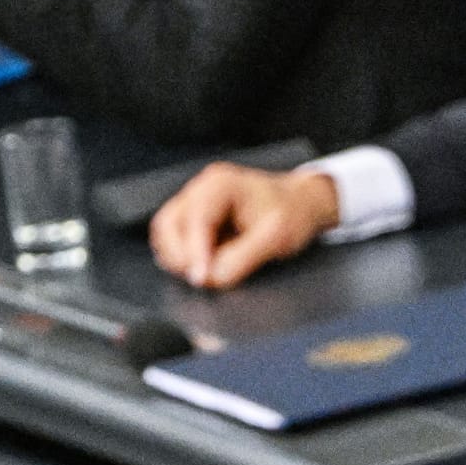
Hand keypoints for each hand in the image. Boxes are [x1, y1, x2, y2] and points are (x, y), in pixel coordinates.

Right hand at [150, 164, 340, 288]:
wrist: (300, 205)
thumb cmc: (291, 213)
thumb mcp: (276, 238)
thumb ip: (242, 259)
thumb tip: (211, 278)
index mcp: (221, 184)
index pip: (196, 218)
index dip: (195, 251)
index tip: (201, 278)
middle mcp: (201, 189)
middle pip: (168, 224)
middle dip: (180, 256)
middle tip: (202, 279)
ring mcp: (194, 202)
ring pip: (165, 233)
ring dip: (178, 258)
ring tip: (204, 274)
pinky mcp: (194, 219)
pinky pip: (173, 240)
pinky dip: (182, 257)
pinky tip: (204, 266)